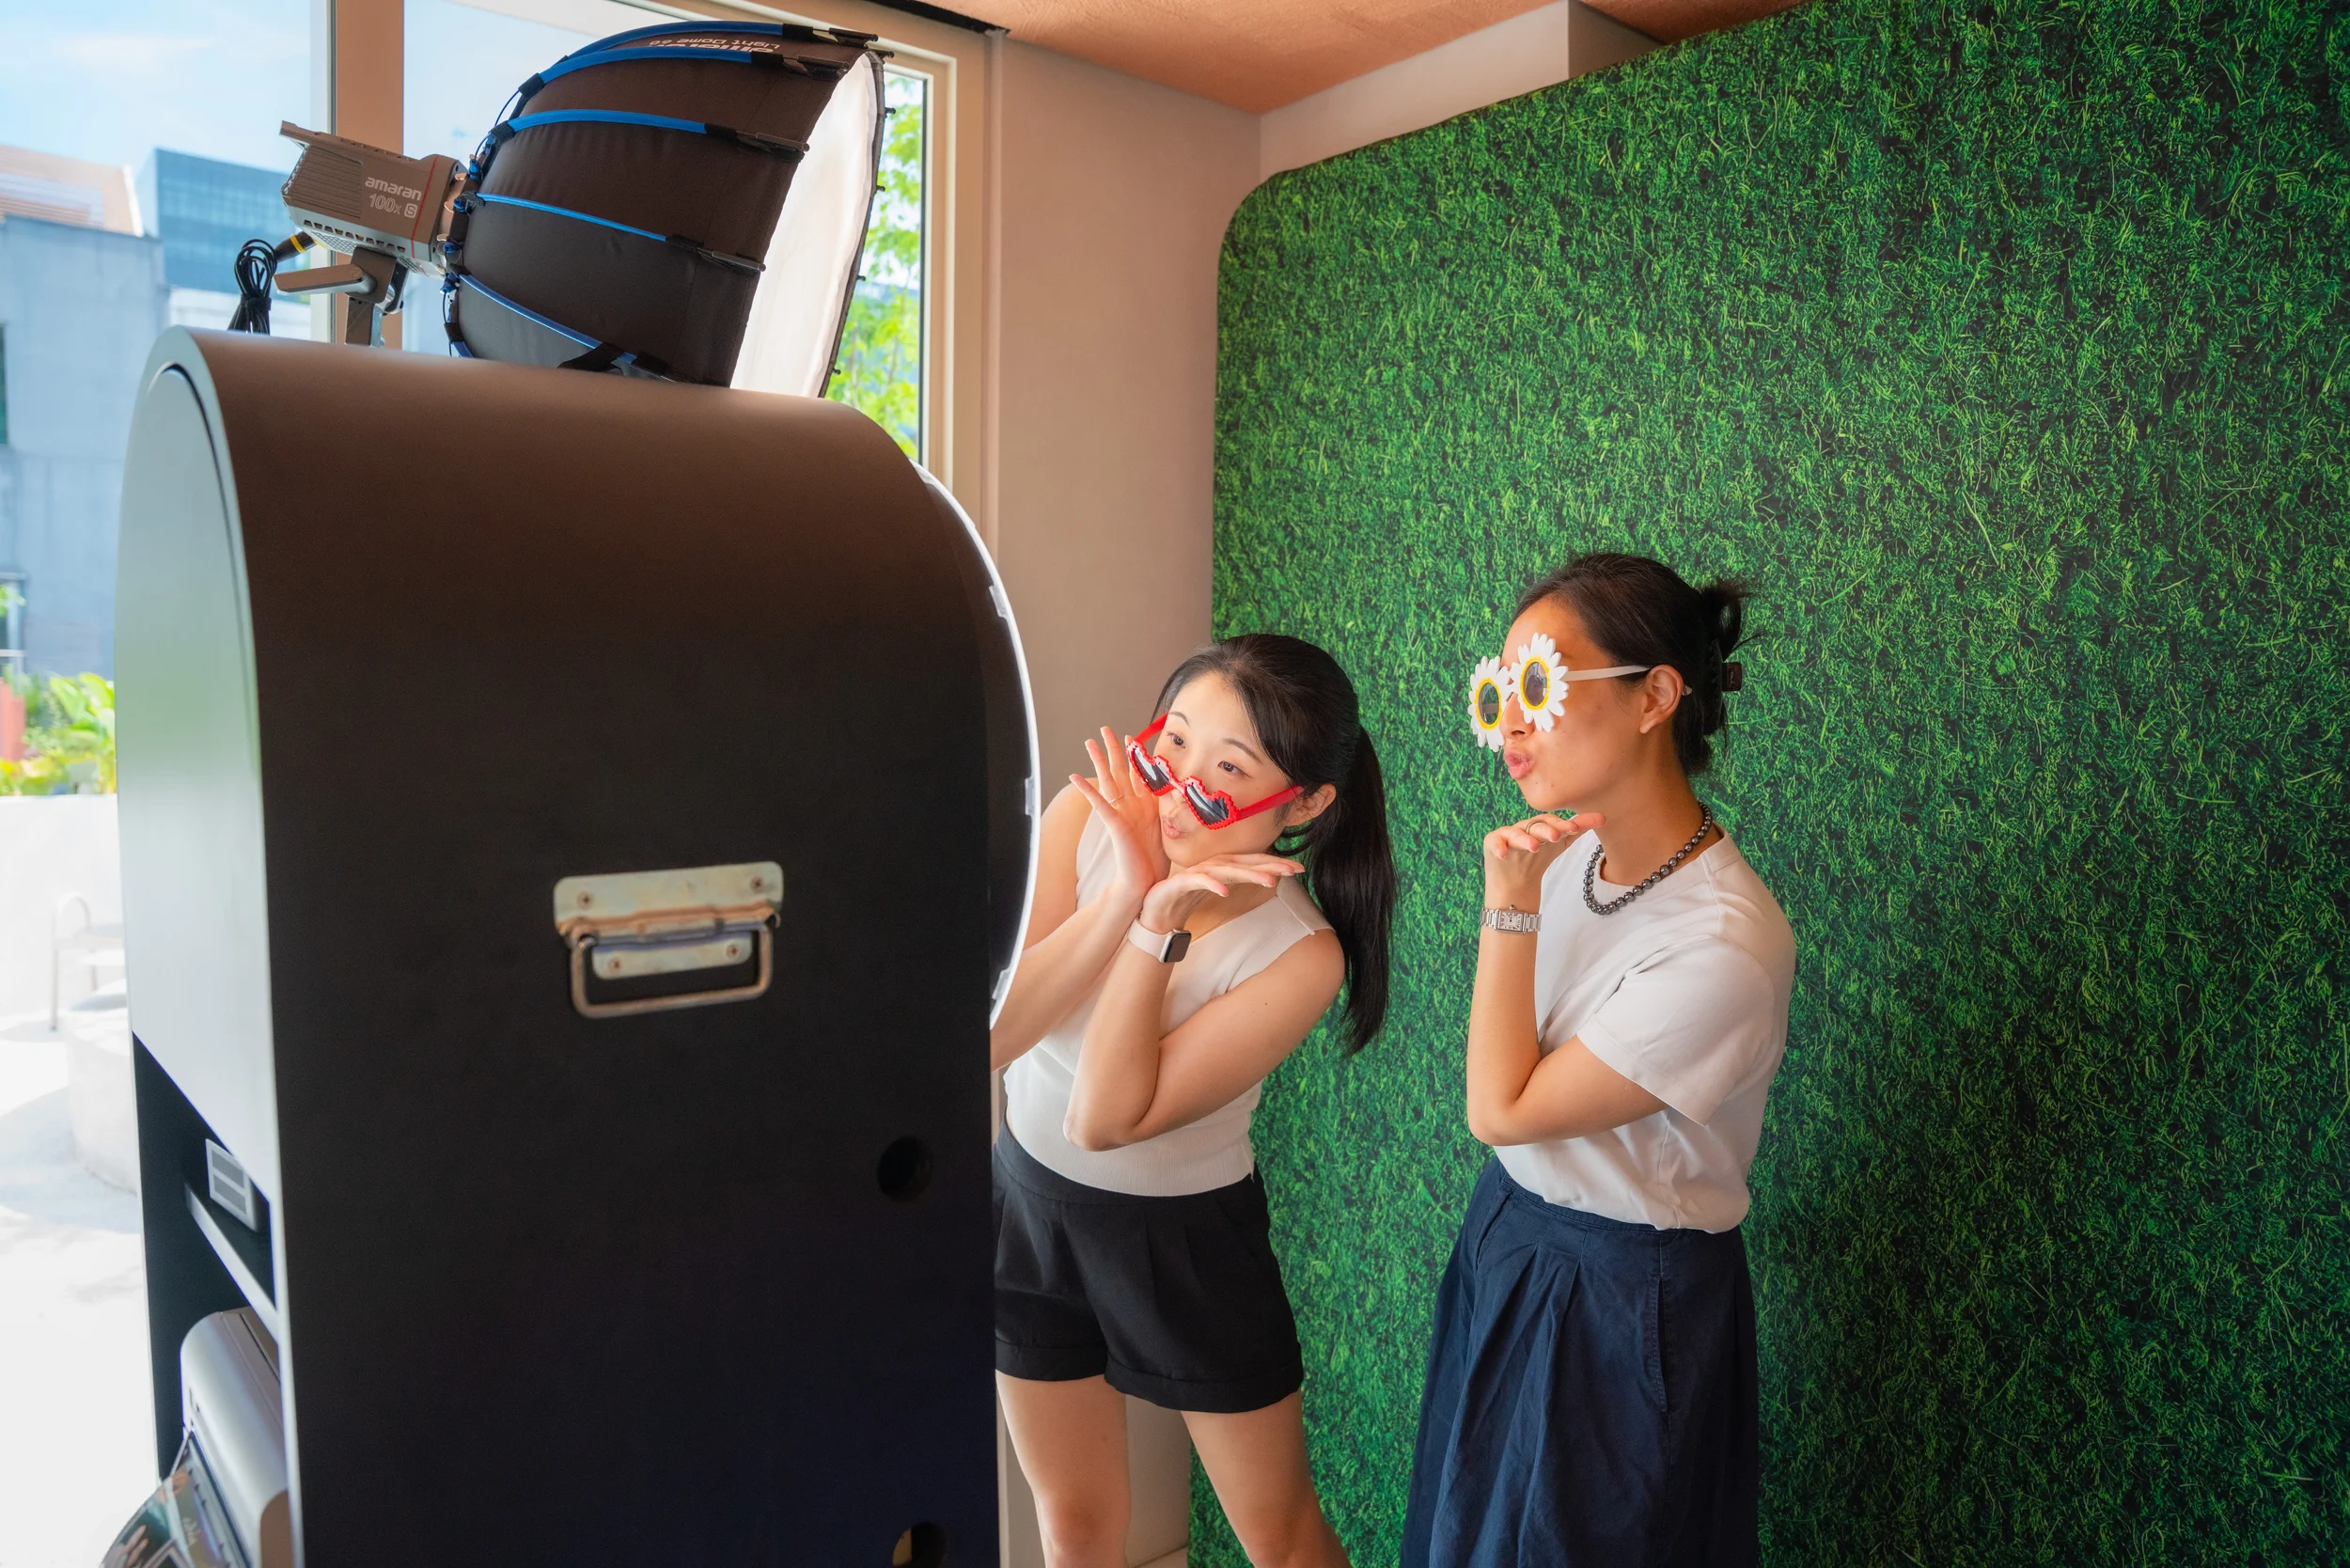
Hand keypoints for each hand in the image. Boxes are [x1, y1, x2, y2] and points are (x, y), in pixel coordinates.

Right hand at [1069, 726, 1171, 901]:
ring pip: (1108, 781)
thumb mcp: (1169, 828)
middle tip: (1105, 729)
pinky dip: (1087, 790)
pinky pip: (1098, 803)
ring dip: (1099, 761)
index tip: (1132, 737)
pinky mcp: (1113, 823)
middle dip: (1113, 749)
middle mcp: (1130, 806)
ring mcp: (1120, 813)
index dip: (1135, 755)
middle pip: (1120, 771)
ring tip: (1089, 742)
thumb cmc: (1155, 861)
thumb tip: (1184, 793)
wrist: (1145, 883)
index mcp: (1144, 806)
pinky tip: (1075, 777)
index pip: (1138, 774)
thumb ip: (1172, 808)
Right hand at [1139, 853, 1303, 934]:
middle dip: (1270, 865)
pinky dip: (1211, 885)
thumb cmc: (1188, 897)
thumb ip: (1238, 879)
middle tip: (1293, 870)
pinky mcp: (1180, 883)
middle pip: (1245, 863)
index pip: (1253, 862)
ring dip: (1248, 874)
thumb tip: (1267, 876)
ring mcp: (1197, 873)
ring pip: (1226, 871)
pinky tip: (1224, 891)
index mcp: (1222, 866)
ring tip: (1268, 881)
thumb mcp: (1218, 888)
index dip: (1275, 863)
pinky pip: (1198, 882)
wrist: (1157, 912)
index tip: (1299, 868)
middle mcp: (1212, 866)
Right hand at [1482, 811, 1600, 911]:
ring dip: (1524, 839)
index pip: (1550, 821)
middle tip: (1555, 836)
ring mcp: (1506, 835)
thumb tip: (1604, 817)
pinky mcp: (1492, 844)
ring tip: (1534, 846)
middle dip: (1545, 830)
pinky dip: (1498, 847)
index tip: (1574, 829)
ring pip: (1515, 833)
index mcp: (1539, 824)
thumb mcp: (1561, 842)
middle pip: (1533, 825)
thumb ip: (1578, 828)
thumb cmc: (1538, 856)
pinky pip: (1494, 842)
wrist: (1516, 883)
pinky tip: (1503, 853)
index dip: (1561, 824)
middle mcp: (1523, 826)